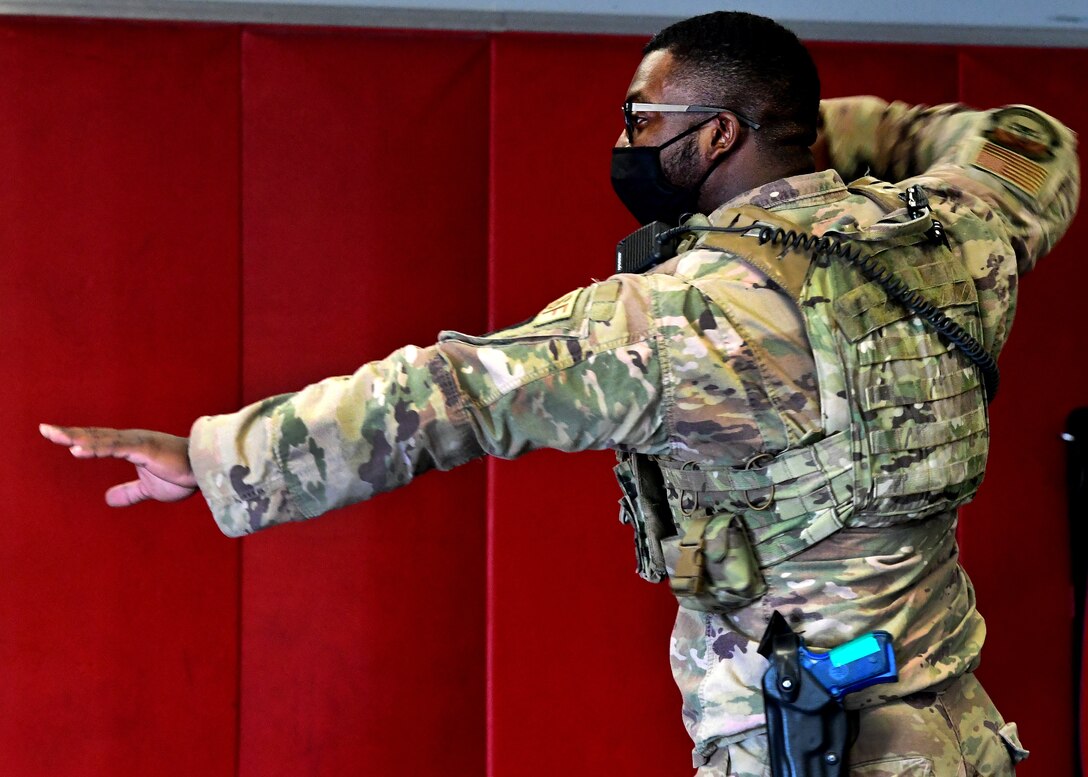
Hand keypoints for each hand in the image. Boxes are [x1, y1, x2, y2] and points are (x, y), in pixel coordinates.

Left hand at [40, 424, 197, 506]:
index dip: (78, 439)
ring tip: (54, 436)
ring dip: (78, 438)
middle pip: (95, 436)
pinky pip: (116, 447)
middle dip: (70, 433)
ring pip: (102, 439)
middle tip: (45, 429)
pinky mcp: (145, 449)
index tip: (54, 435)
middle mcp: (132, 441)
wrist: (208, 471)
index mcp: (131, 448)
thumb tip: (107, 499)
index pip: (99, 442)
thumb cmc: (184, 476)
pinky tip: (78, 449)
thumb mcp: (149, 489)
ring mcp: (138, 443)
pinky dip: (96, 447)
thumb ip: (129, 492)